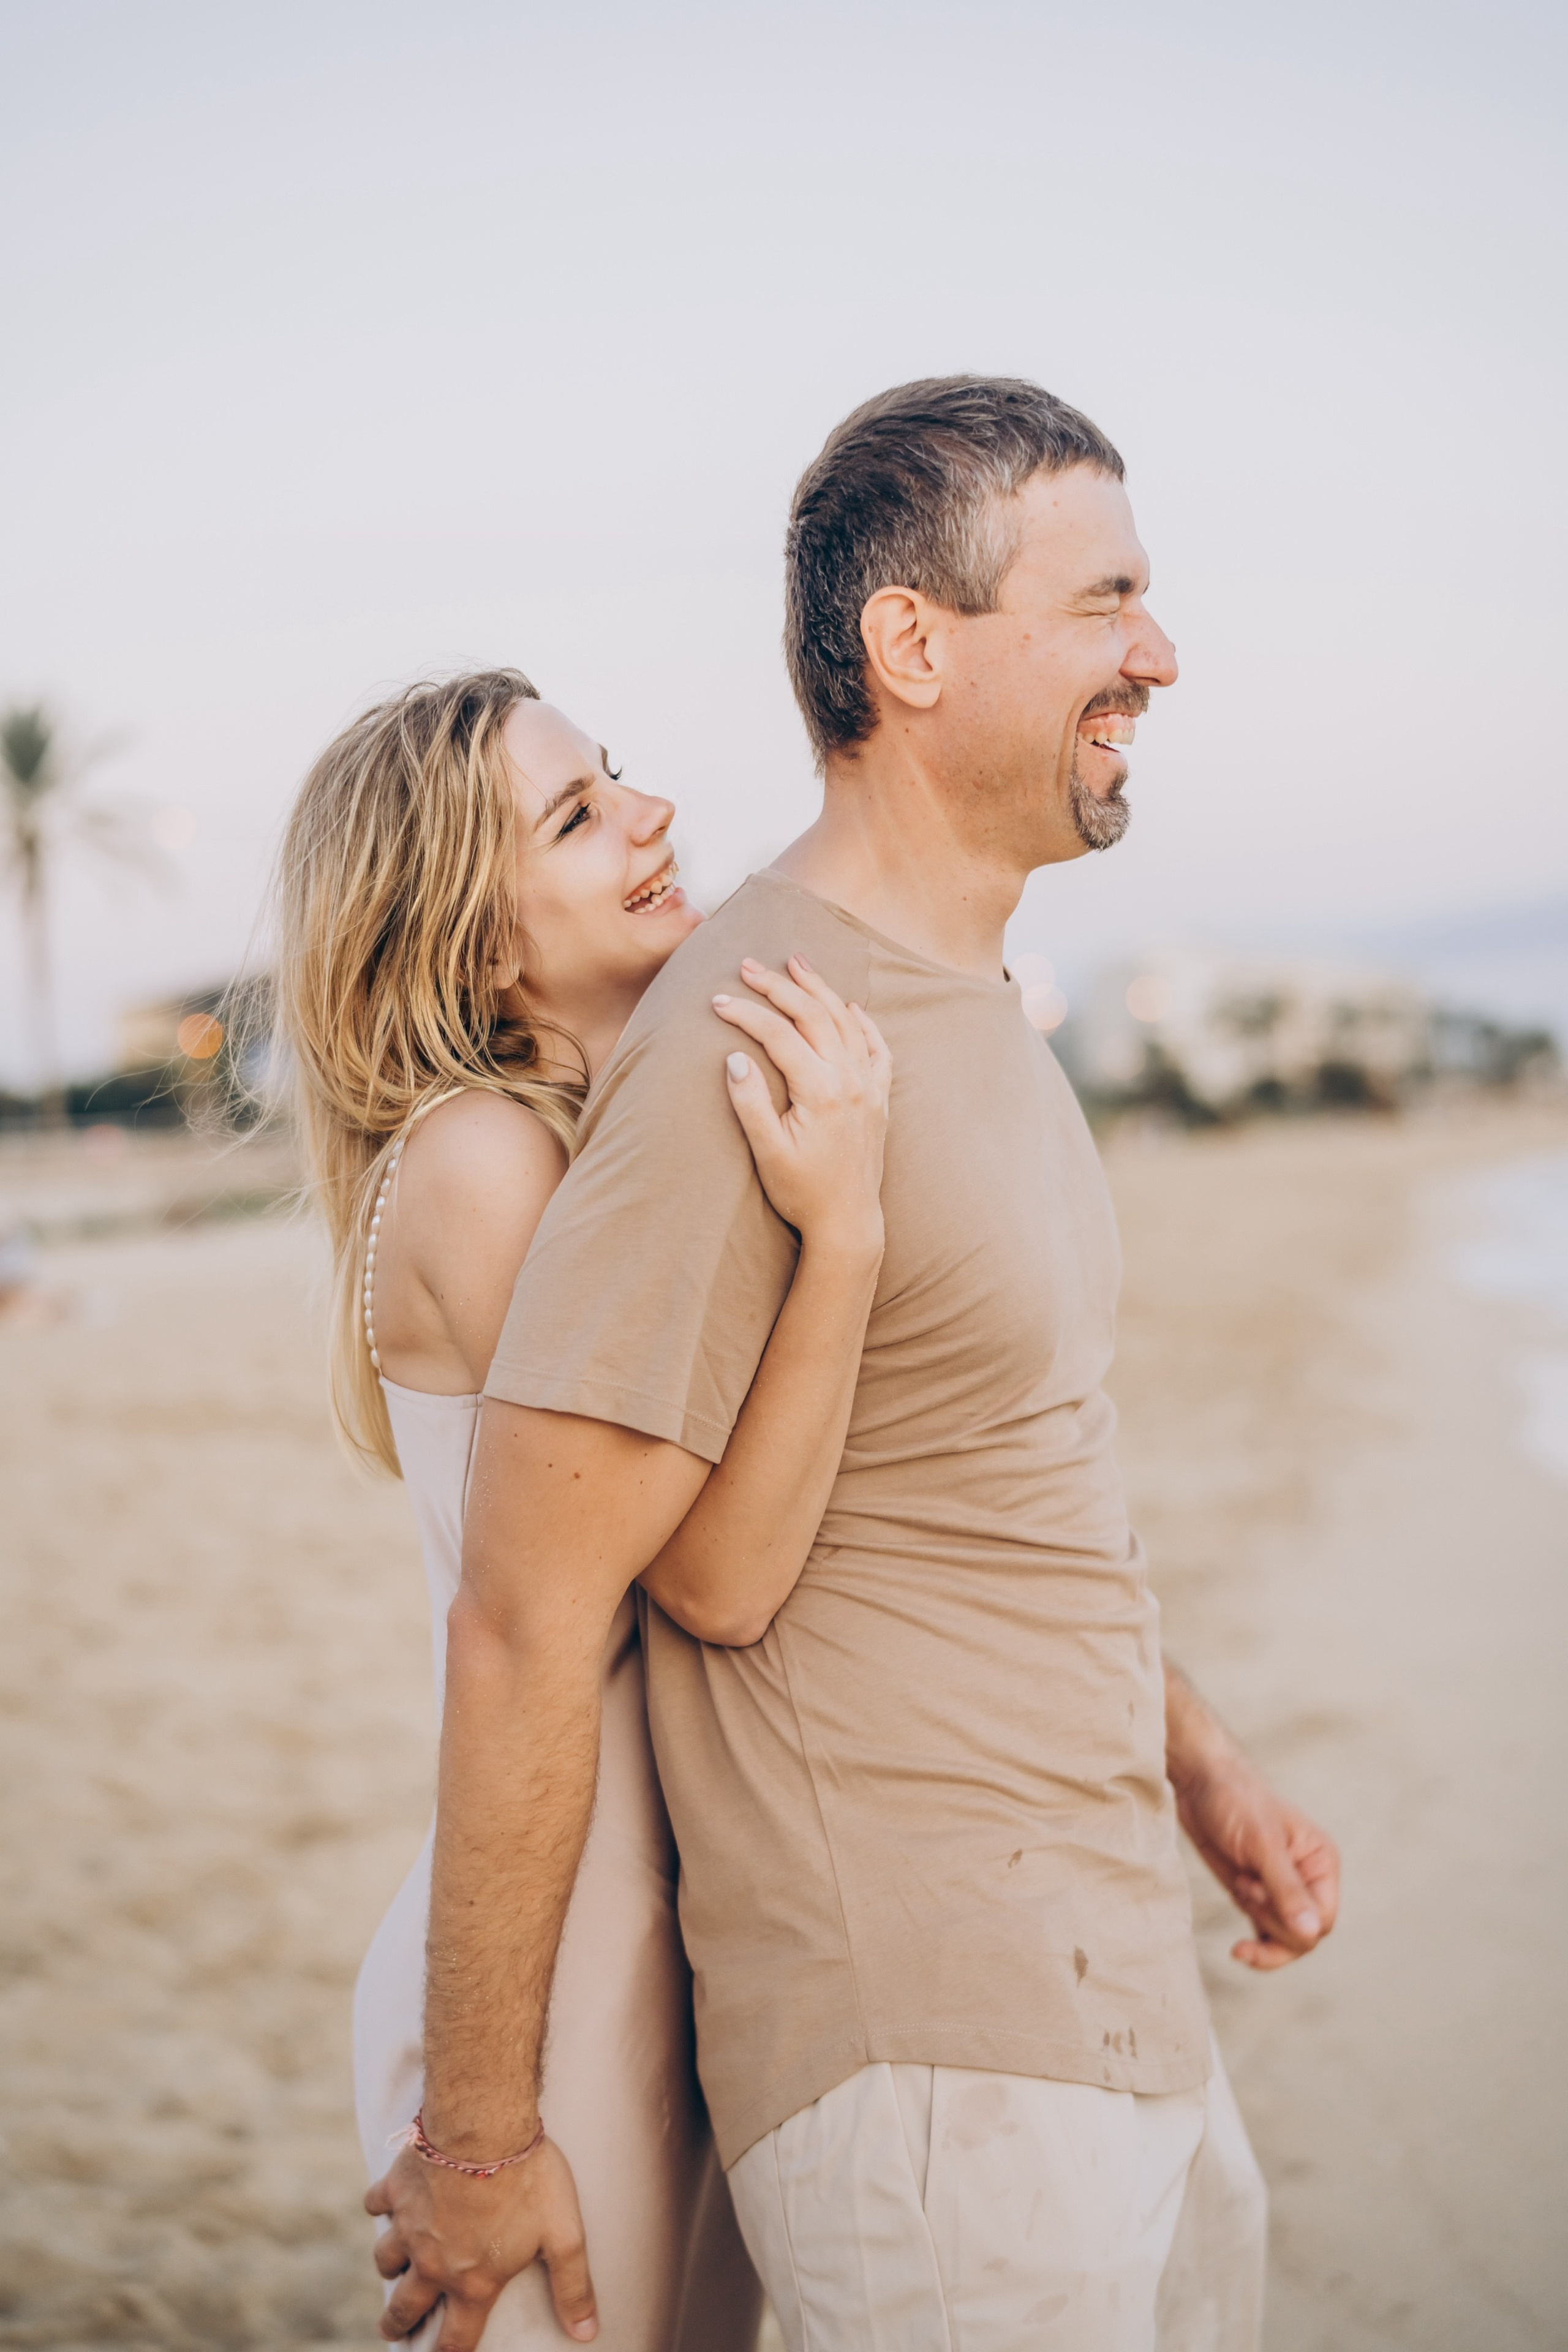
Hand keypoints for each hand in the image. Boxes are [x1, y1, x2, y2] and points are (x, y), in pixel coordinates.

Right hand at [365, 2137, 596, 2347]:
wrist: (484, 2126)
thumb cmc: (528, 2179)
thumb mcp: (564, 2236)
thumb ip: (572, 2288)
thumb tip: (586, 2334)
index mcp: (473, 2280)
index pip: (455, 2338)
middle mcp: (434, 2262)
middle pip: (405, 2307)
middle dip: (396, 2324)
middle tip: (391, 2329)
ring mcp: (409, 2225)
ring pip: (385, 2259)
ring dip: (389, 2267)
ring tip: (392, 2268)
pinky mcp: (397, 2188)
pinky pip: (376, 2204)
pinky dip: (380, 2206)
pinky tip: (387, 2202)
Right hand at [712, 955, 891, 1258]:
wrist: (847, 1222)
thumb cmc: (802, 1191)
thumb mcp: (767, 1153)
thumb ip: (751, 1103)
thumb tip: (735, 1057)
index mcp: (821, 1092)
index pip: (779, 1035)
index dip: (746, 1013)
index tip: (717, 999)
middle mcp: (851, 1082)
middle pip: (813, 1016)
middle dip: (779, 986)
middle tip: (749, 965)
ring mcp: (869, 1088)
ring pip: (846, 1023)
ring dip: (819, 990)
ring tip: (797, 963)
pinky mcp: (879, 1099)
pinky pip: (877, 1048)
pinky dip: (863, 1023)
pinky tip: (850, 1007)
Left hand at [1174, 1754, 1340, 1970]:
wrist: (1199, 1784)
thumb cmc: (1235, 1801)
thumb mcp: (1262, 1843)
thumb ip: (1286, 1889)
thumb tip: (1311, 1934)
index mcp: (1322, 1863)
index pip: (1323, 1919)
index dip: (1293, 1924)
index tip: (1257, 1894)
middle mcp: (1308, 1880)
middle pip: (1305, 1936)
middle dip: (1272, 1924)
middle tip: (1245, 1887)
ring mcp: (1281, 1891)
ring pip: (1285, 1942)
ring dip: (1259, 1926)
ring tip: (1239, 1886)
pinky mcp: (1257, 1897)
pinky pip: (1265, 1937)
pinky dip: (1254, 1944)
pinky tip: (1237, 1948)